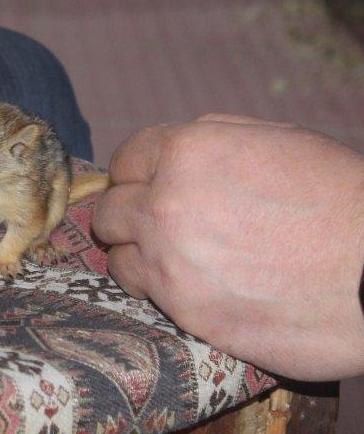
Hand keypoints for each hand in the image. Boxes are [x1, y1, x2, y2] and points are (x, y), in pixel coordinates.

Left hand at [93, 114, 363, 379]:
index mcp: (187, 152)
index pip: (127, 158)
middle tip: (155, 224)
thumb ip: (212, 140)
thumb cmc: (341, 201)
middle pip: (110, 208)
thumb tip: (176, 151)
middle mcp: (164, 203)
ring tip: (171, 258)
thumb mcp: (279, 141)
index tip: (147, 186)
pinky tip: (186, 285)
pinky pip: (141, 292)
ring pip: (116, 254)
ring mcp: (168, 259)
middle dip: (129, 212)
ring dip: (136, 253)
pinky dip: (154, 288)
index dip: (138, 172)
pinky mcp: (182, 309)